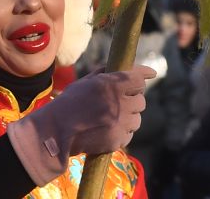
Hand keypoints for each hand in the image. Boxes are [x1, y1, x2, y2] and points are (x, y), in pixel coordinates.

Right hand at [4, 65, 149, 180]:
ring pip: (137, 118)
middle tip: (122, 100)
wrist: (58, 131)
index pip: (138, 78)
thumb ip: (104, 75)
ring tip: (114, 116)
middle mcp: (120, 104)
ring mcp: (121, 124)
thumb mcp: (85, 82)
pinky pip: (129, 134)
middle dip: (133, 99)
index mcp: (112, 85)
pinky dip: (123, 131)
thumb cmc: (69, 103)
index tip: (151, 73)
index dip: (143, 75)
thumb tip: (118, 68)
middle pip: (141, 100)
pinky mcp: (119, 140)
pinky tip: (109, 128)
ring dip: (129, 116)